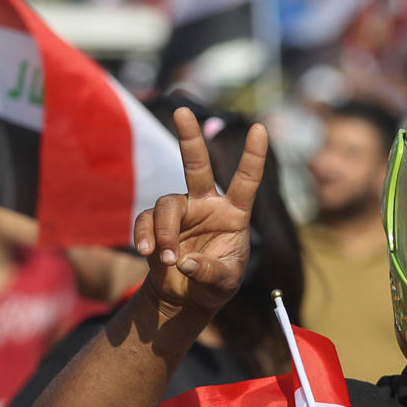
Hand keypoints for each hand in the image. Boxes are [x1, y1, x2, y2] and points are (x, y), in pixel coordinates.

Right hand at [134, 107, 267, 314]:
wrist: (187, 296)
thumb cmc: (215, 284)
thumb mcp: (224, 283)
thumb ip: (211, 272)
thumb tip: (186, 262)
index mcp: (234, 214)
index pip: (246, 182)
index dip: (254, 157)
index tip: (260, 129)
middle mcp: (206, 204)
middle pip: (197, 165)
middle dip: (189, 138)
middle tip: (182, 111)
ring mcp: (180, 211)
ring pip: (167, 204)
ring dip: (165, 231)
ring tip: (168, 258)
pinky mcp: (156, 223)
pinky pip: (146, 221)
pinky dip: (146, 236)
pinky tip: (148, 253)